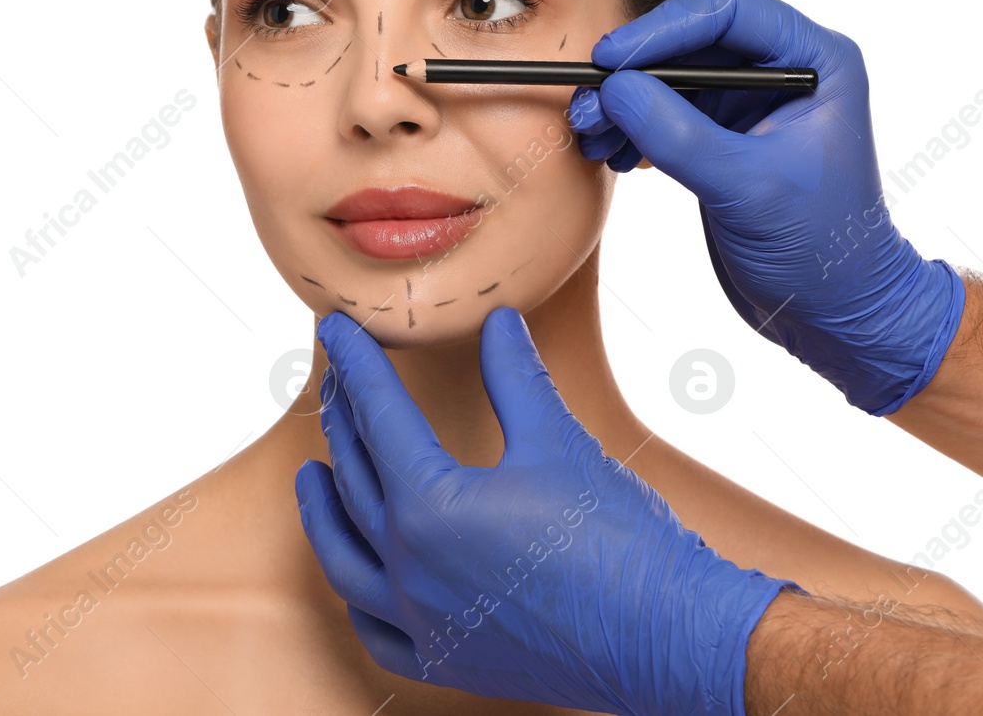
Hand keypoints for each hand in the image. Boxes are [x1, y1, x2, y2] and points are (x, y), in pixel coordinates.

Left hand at [295, 306, 796, 715]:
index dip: (357, 366)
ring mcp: (424, 622)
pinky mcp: (449, 660)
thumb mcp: (557, 441)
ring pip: (346, 560)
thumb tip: (500, 323)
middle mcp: (410, 569)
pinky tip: (360, 577)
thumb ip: (515, 377)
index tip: (335, 331)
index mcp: (428, 508)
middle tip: (337, 384)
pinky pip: (378, 630)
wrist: (667, 634)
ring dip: (326, 511)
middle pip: (356, 480)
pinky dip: (359, 595)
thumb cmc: (616, 539)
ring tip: (315, 474)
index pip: (379, 417)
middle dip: (342, 423)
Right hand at [567, 0, 964, 414]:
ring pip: (672, 76)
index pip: (729, 12)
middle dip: (635, 70)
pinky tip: (614, 154)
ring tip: (591, 133)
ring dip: (626, 102)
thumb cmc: (824, 252)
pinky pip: (667, 112)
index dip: (663, 29)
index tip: (611, 59)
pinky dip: (634, 128)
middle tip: (589, 102)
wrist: (837, 314)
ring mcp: (752, 104)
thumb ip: (680, 136)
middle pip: (691, 39)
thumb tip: (616, 90)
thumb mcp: (748, 190)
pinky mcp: (724, 138)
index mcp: (815, 61)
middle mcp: (784, 70)